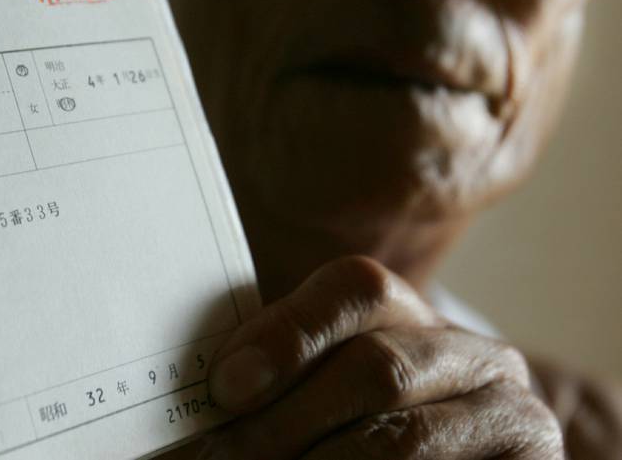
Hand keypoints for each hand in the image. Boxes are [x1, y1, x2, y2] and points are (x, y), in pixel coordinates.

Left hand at [201, 256, 562, 458]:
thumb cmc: (362, 432)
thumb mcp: (329, 390)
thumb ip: (286, 373)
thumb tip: (216, 388)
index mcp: (418, 318)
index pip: (359, 288)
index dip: (290, 332)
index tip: (226, 387)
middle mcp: (478, 356)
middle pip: (377, 366)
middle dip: (287, 420)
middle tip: (224, 456)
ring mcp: (515, 417)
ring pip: (402, 439)